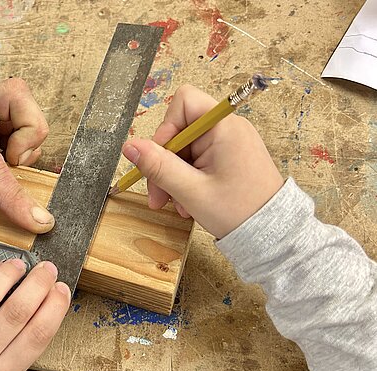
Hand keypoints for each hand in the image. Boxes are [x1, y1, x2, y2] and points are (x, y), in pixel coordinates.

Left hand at [0, 259, 70, 370]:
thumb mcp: (10, 369)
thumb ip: (27, 338)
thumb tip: (49, 294)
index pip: (37, 335)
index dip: (55, 307)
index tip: (62, 288)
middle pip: (14, 313)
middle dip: (36, 285)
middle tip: (46, 270)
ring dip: (7, 274)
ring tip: (18, 265)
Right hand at [122, 85, 283, 237]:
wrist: (272, 235)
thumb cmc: (239, 212)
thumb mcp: (190, 191)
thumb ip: (157, 166)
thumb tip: (129, 146)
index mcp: (224, 127)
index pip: (183, 103)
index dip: (165, 129)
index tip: (159, 159)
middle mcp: (228, 128)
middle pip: (180, 131)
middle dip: (164, 163)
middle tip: (159, 196)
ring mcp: (230, 143)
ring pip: (185, 149)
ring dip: (173, 176)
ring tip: (177, 205)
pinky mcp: (229, 157)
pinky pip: (198, 160)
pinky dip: (187, 179)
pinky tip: (187, 202)